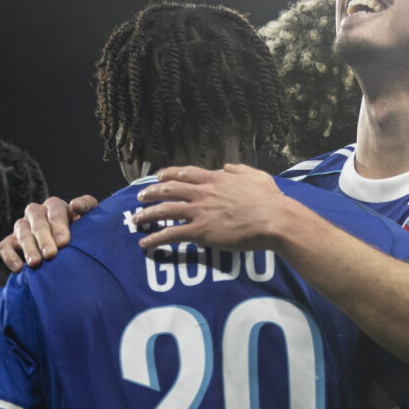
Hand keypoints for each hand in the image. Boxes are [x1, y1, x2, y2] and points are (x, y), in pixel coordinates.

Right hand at [0, 195, 97, 270]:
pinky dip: (9, 256)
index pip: (55, 211)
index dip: (59, 226)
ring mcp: (22, 226)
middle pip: (37, 221)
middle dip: (43, 238)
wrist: (71, 249)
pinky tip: (18, 268)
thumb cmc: (83, 232)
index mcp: (55, 206)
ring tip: (36, 263)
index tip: (64, 243)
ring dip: (28, 248)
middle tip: (51, 255)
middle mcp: (36, 213)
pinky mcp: (11, 241)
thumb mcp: (90, 217)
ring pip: (21, 231)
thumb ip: (87, 207)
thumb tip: (75, 205)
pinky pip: (5, 245)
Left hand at [132, 164, 285, 251]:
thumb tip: (227, 166)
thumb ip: (240, 169)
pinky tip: (145, 242)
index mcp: (216, 179)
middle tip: (140, 196)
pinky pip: (171, 234)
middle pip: (170, 189)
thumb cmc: (269, 199)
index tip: (159, 176)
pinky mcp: (200, 231)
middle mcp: (203, 192)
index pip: (186, 173)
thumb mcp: (257, 176)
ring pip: (165, 210)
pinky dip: (155, 238)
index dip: (170, 174)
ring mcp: (199, 211)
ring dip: (148, 214)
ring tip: (136, 219)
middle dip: (152, 192)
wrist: (273, 219)